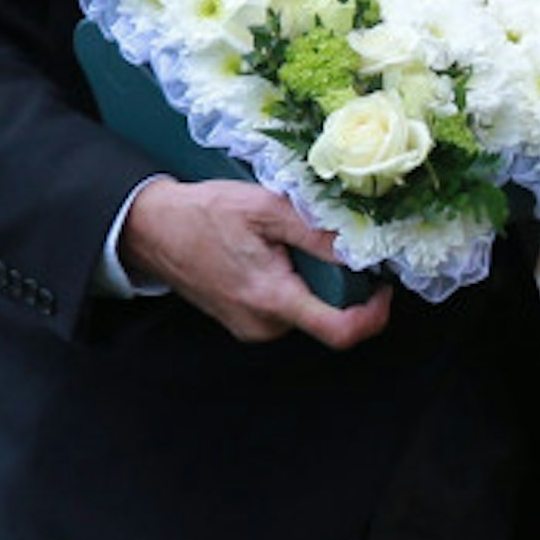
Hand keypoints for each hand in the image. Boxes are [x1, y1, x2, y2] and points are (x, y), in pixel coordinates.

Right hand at [120, 178, 392, 348]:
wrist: (152, 228)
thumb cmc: (207, 214)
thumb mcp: (268, 209)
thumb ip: (317, 231)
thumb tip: (363, 246)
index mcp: (272, 299)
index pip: (339, 331)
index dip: (373, 316)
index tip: (386, 288)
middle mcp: (262, 325)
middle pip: (326, 314)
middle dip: (340, 282)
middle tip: (333, 241)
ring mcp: (251, 327)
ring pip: (307, 308)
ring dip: (315, 278)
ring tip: (293, 240)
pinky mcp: (243, 320)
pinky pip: (286, 306)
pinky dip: (295, 282)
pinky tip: (278, 251)